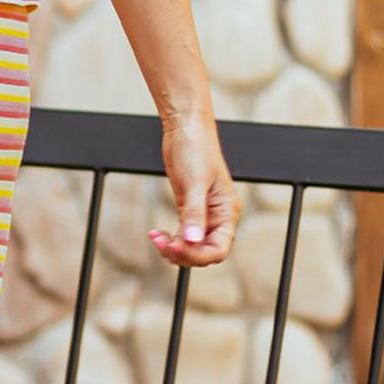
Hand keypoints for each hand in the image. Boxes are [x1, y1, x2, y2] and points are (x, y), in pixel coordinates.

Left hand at [150, 109, 240, 267]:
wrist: (185, 129)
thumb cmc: (196, 149)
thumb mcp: (194, 182)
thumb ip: (194, 213)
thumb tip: (192, 241)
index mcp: (227, 212)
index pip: (218, 249)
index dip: (197, 255)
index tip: (175, 246)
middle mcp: (218, 217)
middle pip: (204, 252)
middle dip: (183, 253)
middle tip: (161, 244)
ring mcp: (203, 214)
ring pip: (192, 246)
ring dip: (174, 249)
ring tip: (156, 239)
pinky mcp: (189, 208)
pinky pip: (182, 234)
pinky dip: (170, 239)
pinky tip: (155, 234)